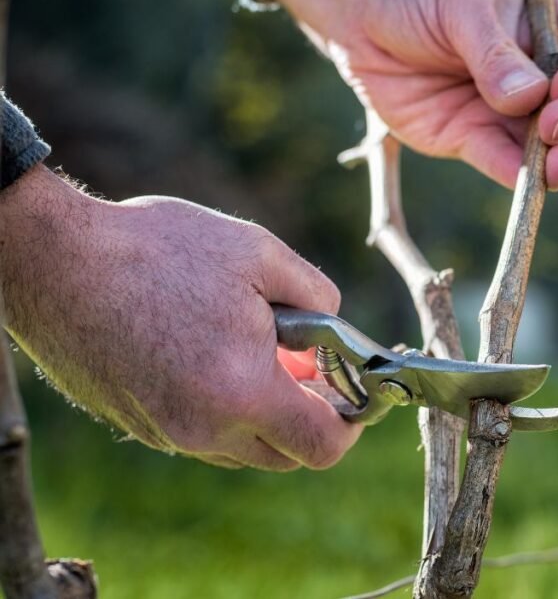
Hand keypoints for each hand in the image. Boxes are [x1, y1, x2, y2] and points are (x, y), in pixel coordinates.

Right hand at [0, 166, 359, 470]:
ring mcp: (165, 433)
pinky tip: (216, 354)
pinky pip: (204, 434)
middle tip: (311, 364)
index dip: (353, 423)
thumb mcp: (260, 254)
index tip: (355, 390)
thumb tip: (337, 334)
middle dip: (311, 417)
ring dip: (268, 413)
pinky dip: (227, 409)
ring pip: (243, 447)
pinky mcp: (138, 424)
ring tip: (261, 350)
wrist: (54, 259)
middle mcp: (202, 429)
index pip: (323, 447)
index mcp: (241, 393)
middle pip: (286, 456)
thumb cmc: (157, 250)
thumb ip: (319, 297)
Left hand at [264, 0, 557, 189]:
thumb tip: (529, 99)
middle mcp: (546, 80)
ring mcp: (513, 116)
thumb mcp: (462, 8)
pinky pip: (507, 168)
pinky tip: (527, 182)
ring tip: (555, 159)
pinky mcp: (475, 142)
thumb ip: (495, 53)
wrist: (361, 14)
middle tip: (552, 119)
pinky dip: (521, 180)